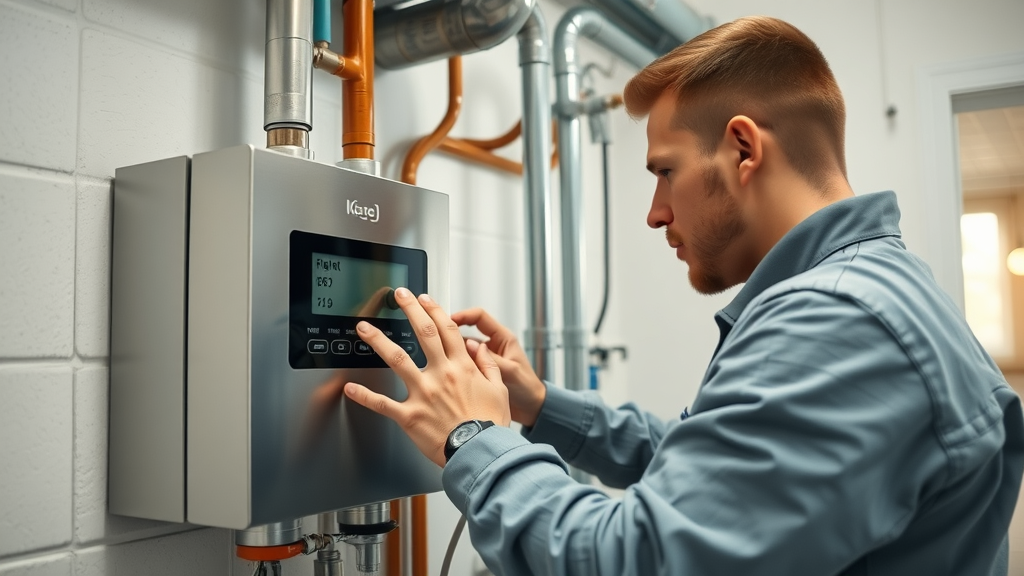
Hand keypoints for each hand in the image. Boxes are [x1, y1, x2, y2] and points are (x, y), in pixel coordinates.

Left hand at [343, 288, 511, 466]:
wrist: (480, 451)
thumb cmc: (490, 426)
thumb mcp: (499, 390)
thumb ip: (488, 365)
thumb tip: (479, 347)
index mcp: (462, 367)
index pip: (447, 329)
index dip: (434, 310)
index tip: (424, 299)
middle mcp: (441, 375)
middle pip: (424, 333)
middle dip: (410, 310)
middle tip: (399, 296)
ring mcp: (423, 393)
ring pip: (397, 359)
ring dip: (378, 340)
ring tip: (364, 327)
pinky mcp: (410, 415)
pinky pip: (383, 404)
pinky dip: (365, 396)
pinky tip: (350, 387)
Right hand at [450, 308, 545, 427]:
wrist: (531, 409)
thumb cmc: (527, 388)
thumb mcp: (511, 371)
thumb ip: (491, 359)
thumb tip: (469, 346)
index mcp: (503, 338)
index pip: (479, 317)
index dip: (463, 315)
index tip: (448, 320)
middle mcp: (491, 346)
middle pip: (466, 332)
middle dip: (452, 334)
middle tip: (436, 338)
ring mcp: (484, 359)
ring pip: (462, 350)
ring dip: (453, 354)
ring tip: (442, 360)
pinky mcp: (479, 372)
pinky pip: (463, 365)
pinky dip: (456, 367)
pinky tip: (448, 373)